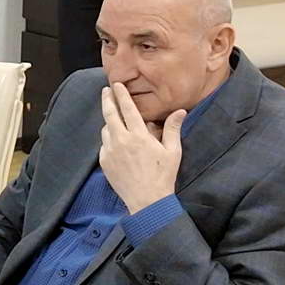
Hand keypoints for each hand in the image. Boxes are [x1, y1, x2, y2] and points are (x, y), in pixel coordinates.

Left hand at [98, 83, 184, 213]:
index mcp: (138, 135)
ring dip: (110, 122)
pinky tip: (117, 142)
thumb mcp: (172, 151)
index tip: (116, 84)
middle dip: (107, 99)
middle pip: (109, 114)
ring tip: (115, 119)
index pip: (127, 108)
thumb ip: (172, 129)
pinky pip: (104, 145)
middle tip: (106, 91)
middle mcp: (121, 140)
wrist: (147, 200)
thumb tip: (180, 111)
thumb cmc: (163, 175)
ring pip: (106, 129)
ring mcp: (110, 151)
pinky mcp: (104, 161)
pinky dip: (109, 139)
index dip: (121, 94)